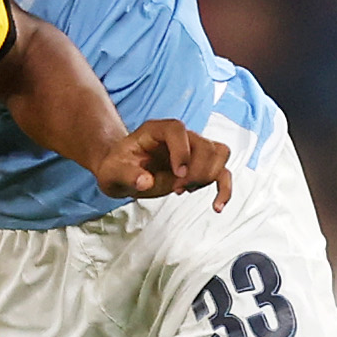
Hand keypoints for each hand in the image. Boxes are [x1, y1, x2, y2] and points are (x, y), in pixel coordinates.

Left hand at [91, 121, 231, 207]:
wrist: (123, 173)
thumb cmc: (117, 167)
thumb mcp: (113, 172)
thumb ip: (127, 175)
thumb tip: (146, 181)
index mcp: (156, 130)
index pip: (178, 130)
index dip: (182, 151)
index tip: (178, 175)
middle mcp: (179, 136)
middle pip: (204, 144)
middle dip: (196, 171)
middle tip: (176, 189)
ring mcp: (192, 149)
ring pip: (219, 153)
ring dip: (208, 176)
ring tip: (186, 190)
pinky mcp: (198, 166)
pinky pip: (222, 172)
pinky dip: (224, 188)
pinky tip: (217, 206)